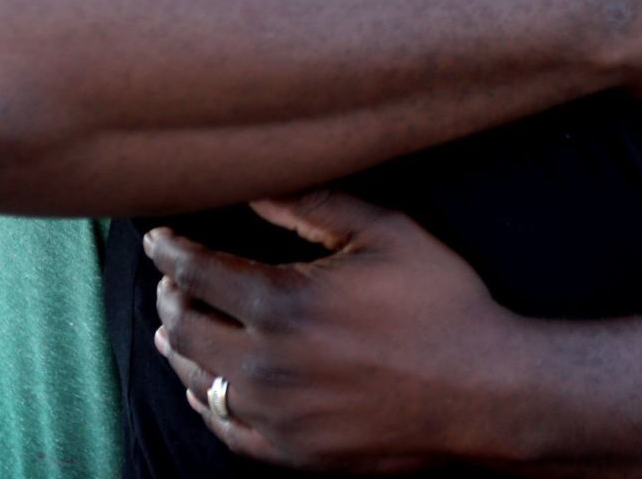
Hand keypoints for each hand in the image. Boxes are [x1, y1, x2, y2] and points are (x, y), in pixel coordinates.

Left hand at [148, 191, 522, 471]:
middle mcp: (268, 364)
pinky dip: (205, 402)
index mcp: (285, 303)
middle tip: (168, 280)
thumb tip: (257, 189)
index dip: (171, 252)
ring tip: (173, 325)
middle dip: (169, 297)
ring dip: (177, 347)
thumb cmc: (441, 302)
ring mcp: (278, 416)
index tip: (157, 240)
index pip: (200, 273)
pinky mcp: (294, 453)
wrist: (484, 389)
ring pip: (197, 380)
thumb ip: (316, 207)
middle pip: (185, 327)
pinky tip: (203, 387)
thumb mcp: (387, 233)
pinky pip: (226, 430)